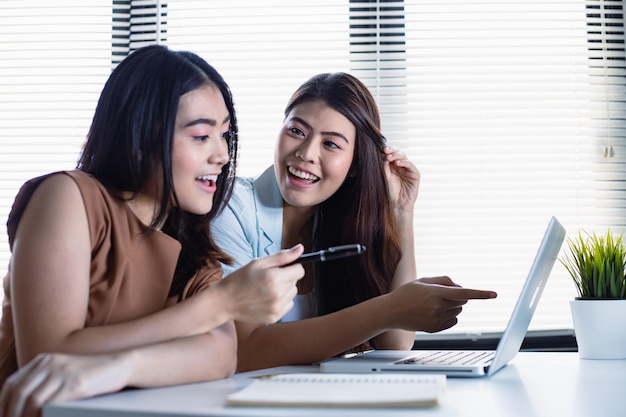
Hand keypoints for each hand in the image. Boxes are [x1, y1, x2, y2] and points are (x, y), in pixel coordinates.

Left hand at [0, 352, 128, 416]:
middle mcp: (49, 363)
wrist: (120, 365)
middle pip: (18, 391)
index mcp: (44, 360)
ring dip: (24, 416)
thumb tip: (22, 404)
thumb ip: (45, 382)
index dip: (3, 403)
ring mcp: (62, 372)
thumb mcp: (64, 373)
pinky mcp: (75, 383)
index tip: (4, 416)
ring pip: (31, 399)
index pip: (12, 383)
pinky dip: (41, 415)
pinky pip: (49, 403)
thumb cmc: (93, 374)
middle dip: (10, 412)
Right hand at [219, 244, 304, 323]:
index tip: (281, 268)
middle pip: (296, 282)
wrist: (225, 301)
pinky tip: (267, 298)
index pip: (300, 271)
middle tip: (269, 278)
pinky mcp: (275, 317)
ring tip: (267, 288)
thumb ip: (282, 256)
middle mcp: (278, 294)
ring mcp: (277, 308)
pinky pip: (288, 305)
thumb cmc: (240, 279)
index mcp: (274, 278)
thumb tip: (300, 249)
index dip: (291, 267)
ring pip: (293, 293)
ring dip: (285, 289)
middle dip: (286, 277)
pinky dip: (281, 300)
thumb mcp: (259, 263)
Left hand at [383, 146, 419, 212]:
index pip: (392, 154)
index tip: (381, 149)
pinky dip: (405, 163)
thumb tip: (383, 154)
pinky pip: (411, 166)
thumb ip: (385, 166)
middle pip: (398, 153)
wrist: (397, 204)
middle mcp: (402, 166)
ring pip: (405, 157)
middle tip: (385, 151)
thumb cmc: (391, 191)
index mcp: (394, 166)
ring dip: (397, 156)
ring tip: (390, 157)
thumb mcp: (386, 176)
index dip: (387, 151)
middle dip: (392, 151)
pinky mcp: (415, 175)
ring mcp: (409, 170)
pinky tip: (398, 163)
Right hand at [385, 278, 496, 332]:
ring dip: (452, 305)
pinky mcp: (436, 328)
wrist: (391, 312)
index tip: (494, 294)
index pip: (464, 293)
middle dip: (458, 296)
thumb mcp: (423, 281)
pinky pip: (453, 320)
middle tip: (441, 293)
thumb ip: (444, 281)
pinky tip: (433, 313)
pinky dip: (449, 315)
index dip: (481, 294)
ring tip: (432, 304)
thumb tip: (460, 288)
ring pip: (458, 310)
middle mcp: (439, 307)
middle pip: (463, 300)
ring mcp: (438, 320)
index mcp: (436, 293)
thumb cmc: (407, 293)